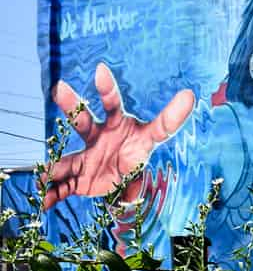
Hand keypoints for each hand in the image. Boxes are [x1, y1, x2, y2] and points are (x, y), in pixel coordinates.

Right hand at [43, 63, 194, 209]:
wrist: (123, 173)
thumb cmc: (137, 147)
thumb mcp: (155, 135)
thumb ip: (170, 119)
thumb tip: (190, 94)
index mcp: (116, 124)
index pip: (113, 103)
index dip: (107, 87)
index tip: (101, 69)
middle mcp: (96, 137)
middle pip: (82, 121)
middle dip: (71, 105)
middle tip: (60, 87)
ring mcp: (85, 157)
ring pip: (66, 162)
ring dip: (54, 170)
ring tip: (44, 177)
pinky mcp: (80, 178)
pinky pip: (64, 187)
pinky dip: (54, 194)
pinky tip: (44, 201)